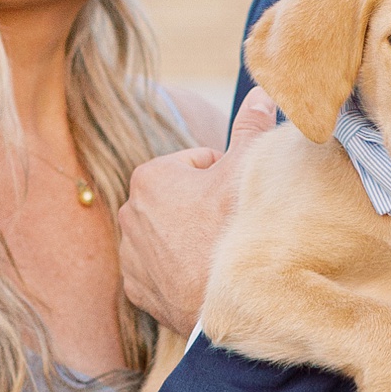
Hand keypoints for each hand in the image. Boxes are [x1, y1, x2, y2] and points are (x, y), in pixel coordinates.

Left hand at [117, 87, 276, 330]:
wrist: (231, 301)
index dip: (224, 179)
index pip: (198, 164)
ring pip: (170, 234)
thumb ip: (252, 125)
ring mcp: (129, 255)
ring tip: (217, 253)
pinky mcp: (137, 289)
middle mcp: (129, 213)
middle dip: (203, 208)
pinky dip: (179, 271)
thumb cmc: (237, 228)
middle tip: (229, 227)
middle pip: (181, 199)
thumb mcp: (248, 168)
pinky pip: (161, 270)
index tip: (235, 200)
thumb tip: (262, 90)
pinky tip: (201, 277)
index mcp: (149, 176)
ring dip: (190, 239)